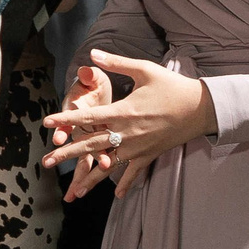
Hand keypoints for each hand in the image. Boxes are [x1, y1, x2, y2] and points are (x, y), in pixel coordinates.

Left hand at [41, 49, 217, 200]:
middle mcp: (127, 133)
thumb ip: (117, 63)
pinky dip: (126, 183)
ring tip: (74, 191)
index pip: (86, 117)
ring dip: (90, 178)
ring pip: (108, 165)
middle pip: (90, 145)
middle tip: (46, 162)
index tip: (46, 123)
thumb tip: (92, 53)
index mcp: (122, 112)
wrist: (202, 108)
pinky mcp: (150, 155)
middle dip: (67, 154)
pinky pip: (134, 172)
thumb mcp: (145, 70)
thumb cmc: (173, 86)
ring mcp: (138, 148)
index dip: (65, 120)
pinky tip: (116, 195)